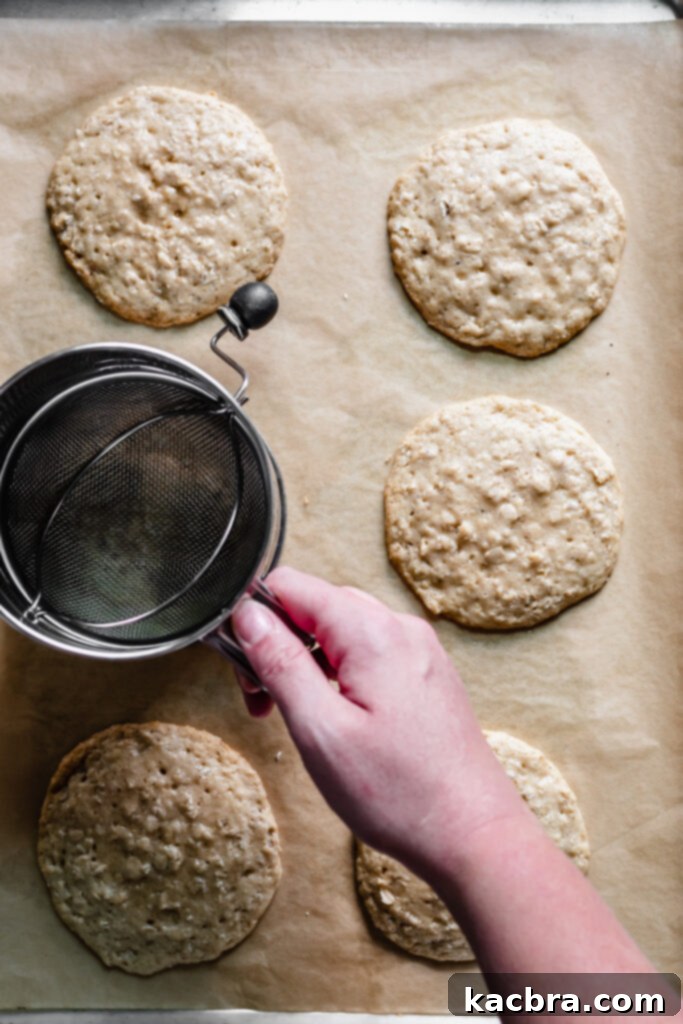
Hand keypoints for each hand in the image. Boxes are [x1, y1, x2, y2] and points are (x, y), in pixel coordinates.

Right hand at [231, 567, 527, 882]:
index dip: (254, 620)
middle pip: (315, 606)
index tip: (244, 669)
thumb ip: (280, 663)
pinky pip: (368, 653)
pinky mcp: (425, 675)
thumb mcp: (320, 730)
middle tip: (265, 703)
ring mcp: (418, 650)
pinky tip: (336, 720)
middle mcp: (400, 627)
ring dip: (307, 664)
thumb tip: (247, 616)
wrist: (474, 835)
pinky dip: (338, 676)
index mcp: (371, 631)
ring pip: (340, 631)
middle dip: (279, 646)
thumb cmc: (401, 793)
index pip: (290, 585)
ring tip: (300, 719)